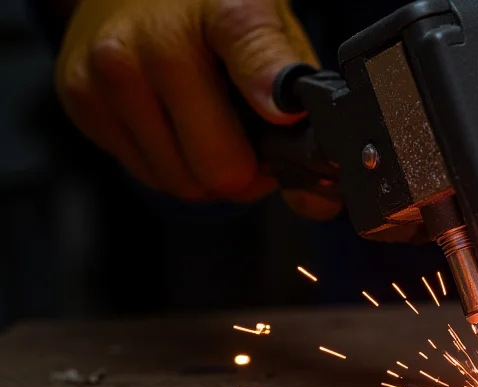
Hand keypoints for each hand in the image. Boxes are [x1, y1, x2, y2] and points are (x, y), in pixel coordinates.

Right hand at [55, 0, 338, 218]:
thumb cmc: (211, 15)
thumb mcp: (274, 38)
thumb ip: (303, 109)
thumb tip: (317, 196)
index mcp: (225, 11)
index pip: (255, 60)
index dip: (276, 107)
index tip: (281, 117)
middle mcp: (157, 40)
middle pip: (219, 168)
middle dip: (246, 173)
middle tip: (252, 145)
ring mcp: (110, 71)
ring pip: (180, 183)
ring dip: (206, 172)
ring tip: (212, 129)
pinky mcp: (80, 98)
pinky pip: (146, 175)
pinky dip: (170, 164)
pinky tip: (174, 124)